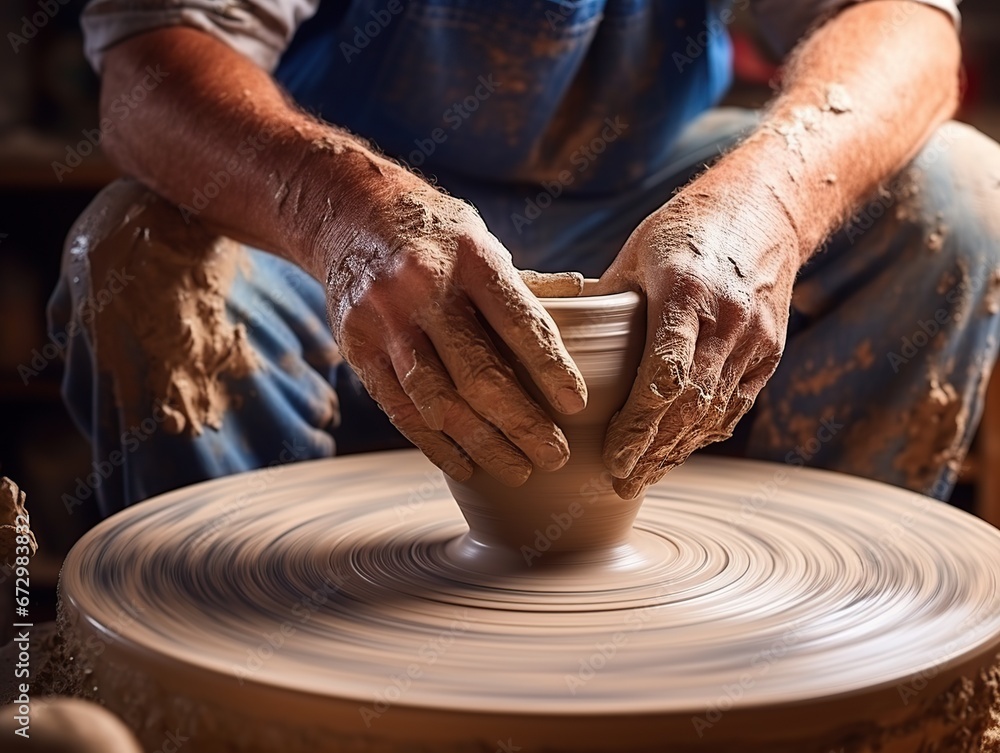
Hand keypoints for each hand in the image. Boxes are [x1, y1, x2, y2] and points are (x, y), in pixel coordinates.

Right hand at [324, 171, 587, 485]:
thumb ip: (527, 283)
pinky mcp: (357, 347)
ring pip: (437, 399)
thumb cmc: (438, 233)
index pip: (518, 321)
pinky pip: (399, 407)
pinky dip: (435, 443)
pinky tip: (466, 466)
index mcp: (470, 255)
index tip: (577, 404)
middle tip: (555, 455)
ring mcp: (384, 320)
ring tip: (519, 471)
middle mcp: (423, 287)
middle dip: (522, 422)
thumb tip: (591, 305)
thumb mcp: (483, 238)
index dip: (550, 367)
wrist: (350, 213)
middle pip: (478, 371)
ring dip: (482, 443)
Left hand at [593, 188, 799, 497]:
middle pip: (690, 405)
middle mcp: (728, 320)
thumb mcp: (636, 255)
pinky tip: (679, 450)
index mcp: (686, 293)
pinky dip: (706, 432)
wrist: (765, 209)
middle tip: (621, 484)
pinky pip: (736, 404)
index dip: (638, 426)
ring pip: (716, 412)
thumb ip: (604, 304)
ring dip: (679, 451)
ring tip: (644, 477)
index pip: (663, 375)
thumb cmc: (684, 230)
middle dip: (654, 452)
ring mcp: (756, 339)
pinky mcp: (770, 351)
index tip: (613, 459)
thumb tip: (552, 343)